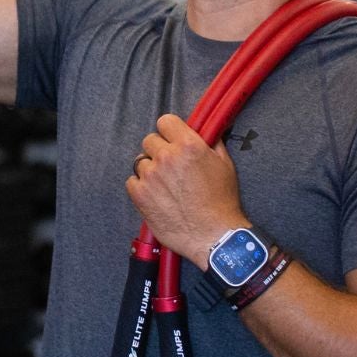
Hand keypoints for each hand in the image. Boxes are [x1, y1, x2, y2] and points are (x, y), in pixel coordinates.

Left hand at [125, 114, 247, 268]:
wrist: (213, 234)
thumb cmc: (222, 202)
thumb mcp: (225, 164)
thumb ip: (211, 143)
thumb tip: (205, 131)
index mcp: (188, 145)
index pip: (165, 121)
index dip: (169, 130)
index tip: (172, 139)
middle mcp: (166, 157)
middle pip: (150, 140)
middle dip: (159, 150)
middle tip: (171, 166)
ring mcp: (150, 176)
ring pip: (140, 162)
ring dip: (150, 170)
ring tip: (165, 185)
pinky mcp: (139, 195)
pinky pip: (132, 181)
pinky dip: (140, 187)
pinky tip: (155, 196)